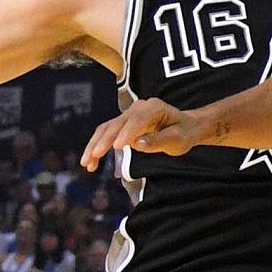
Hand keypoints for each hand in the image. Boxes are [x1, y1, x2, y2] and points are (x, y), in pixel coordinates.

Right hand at [80, 99, 203, 170]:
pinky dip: (97, 147)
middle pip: (117, 123)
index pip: (137, 119)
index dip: (126, 133)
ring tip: (86, 163)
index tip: (117, 147)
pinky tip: (91, 163)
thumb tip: (137, 144)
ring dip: (95, 145)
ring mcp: (128, 115)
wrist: (185, 126)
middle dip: (104, 141)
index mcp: (153, 107)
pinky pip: (106, 134)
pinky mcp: (122, 124)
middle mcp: (138, 108)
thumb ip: (158, 141)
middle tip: (94, 156)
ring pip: (106, 128)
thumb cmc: (183, 132)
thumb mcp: (177, 140)